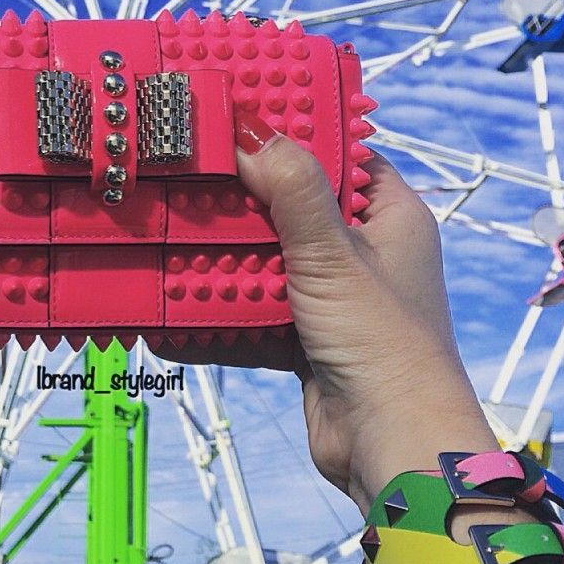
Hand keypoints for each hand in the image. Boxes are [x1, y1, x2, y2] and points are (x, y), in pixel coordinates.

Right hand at [156, 111, 497, 513]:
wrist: (390, 448)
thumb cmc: (381, 341)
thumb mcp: (332, 254)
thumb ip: (293, 190)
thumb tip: (251, 132)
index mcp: (391, 217)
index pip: (342, 156)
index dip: (296, 134)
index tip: (241, 116)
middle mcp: (364, 253)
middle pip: (295, 207)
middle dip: (244, 198)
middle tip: (191, 171)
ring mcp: (333, 297)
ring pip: (269, 260)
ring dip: (225, 255)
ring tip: (173, 229)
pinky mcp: (305, 337)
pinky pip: (255, 309)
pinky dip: (221, 309)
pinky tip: (174, 307)